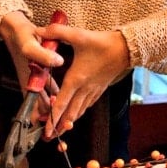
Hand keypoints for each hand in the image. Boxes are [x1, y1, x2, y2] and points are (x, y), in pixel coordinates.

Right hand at [0, 11, 64, 120]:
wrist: (16, 31)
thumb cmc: (22, 38)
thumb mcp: (31, 45)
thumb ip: (43, 54)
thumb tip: (58, 62)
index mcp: (30, 83)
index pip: (36, 109)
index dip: (45, 120)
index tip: (55, 128)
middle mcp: (33, 86)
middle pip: (43, 110)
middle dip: (53, 120)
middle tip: (66, 127)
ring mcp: (36, 82)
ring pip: (47, 102)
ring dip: (56, 110)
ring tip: (68, 120)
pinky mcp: (41, 77)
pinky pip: (50, 91)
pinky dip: (57, 97)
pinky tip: (66, 98)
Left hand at [35, 23, 130, 137]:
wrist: (127, 49)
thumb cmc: (103, 43)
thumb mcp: (79, 35)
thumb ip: (57, 32)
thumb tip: (39, 30)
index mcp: (76, 79)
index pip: (61, 103)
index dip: (53, 118)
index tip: (47, 131)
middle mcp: (84, 89)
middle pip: (70, 113)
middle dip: (59, 126)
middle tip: (50, 137)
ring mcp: (93, 90)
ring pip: (79, 111)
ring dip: (69, 121)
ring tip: (61, 130)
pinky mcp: (100, 88)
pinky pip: (87, 104)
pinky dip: (79, 112)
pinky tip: (76, 114)